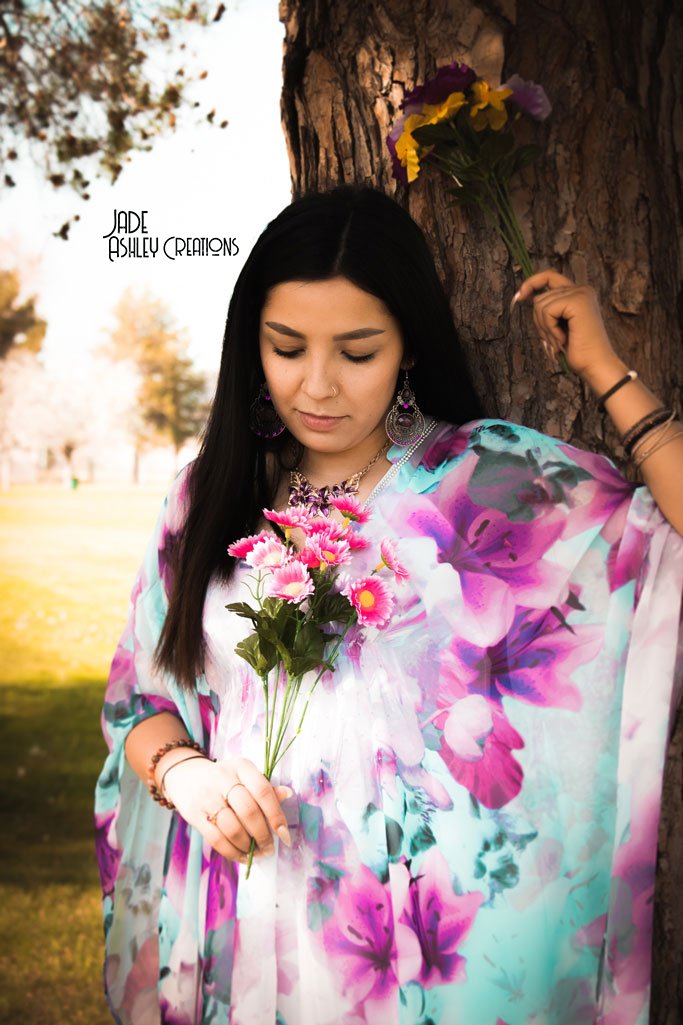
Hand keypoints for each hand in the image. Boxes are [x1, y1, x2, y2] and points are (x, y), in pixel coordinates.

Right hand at [161, 754, 292, 863]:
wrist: (186, 776)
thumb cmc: (225, 779)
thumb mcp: (244, 776)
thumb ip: (264, 788)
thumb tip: (288, 794)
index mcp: (241, 766)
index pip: (263, 791)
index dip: (276, 815)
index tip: (284, 835)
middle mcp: (223, 778)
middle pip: (248, 811)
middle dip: (263, 835)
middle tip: (270, 848)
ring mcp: (207, 796)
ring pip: (232, 828)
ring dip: (248, 846)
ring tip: (256, 853)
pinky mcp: (194, 814)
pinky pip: (216, 839)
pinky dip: (232, 852)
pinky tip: (242, 856)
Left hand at [512, 269, 621, 378]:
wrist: (595, 365)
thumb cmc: (577, 350)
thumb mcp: (559, 324)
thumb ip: (549, 308)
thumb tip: (526, 294)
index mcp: (579, 293)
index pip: (549, 276)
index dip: (532, 283)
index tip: (519, 296)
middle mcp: (582, 289)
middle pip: (540, 297)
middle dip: (540, 322)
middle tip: (555, 339)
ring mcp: (581, 293)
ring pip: (540, 304)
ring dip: (545, 328)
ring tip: (560, 340)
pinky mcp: (578, 301)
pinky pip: (547, 311)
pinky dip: (550, 329)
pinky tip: (563, 339)